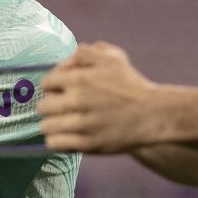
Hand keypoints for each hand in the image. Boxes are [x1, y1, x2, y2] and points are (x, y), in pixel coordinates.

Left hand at [37, 42, 161, 153]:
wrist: (153, 114)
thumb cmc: (131, 85)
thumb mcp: (112, 58)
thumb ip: (84, 53)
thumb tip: (62, 63)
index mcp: (79, 79)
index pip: (46, 83)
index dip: (53, 87)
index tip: (62, 91)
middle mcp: (77, 101)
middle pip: (43, 106)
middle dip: (51, 106)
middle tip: (63, 108)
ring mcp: (81, 124)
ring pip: (46, 127)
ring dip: (52, 125)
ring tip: (64, 124)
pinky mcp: (87, 144)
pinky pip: (55, 144)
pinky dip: (57, 140)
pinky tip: (67, 136)